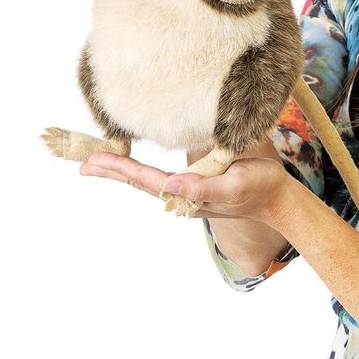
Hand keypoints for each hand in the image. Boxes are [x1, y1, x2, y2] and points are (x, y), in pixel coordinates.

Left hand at [79, 151, 292, 225]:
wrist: (277, 198)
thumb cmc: (260, 188)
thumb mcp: (235, 186)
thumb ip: (204, 188)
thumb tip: (171, 186)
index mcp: (189, 193)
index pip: (147, 180)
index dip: (121, 169)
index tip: (95, 160)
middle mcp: (182, 194)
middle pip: (139, 182)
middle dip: (111, 170)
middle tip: (81, 162)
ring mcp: (187, 191)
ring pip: (146, 180)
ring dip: (121, 170)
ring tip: (98, 161)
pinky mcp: (194, 184)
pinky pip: (159, 178)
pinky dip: (139, 170)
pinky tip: (132, 166)